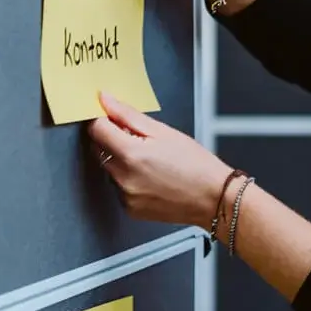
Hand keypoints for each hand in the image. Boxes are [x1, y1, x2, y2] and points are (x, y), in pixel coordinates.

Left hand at [87, 93, 232, 227]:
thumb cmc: (197, 165)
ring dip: (121, 161)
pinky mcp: (130, 209)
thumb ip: (128, 115)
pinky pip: (119, 187)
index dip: (103, 119)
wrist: (214, 198)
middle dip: (112, 140)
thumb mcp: (164, 131)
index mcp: (131, 155)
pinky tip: (151, 178)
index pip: (97, 129)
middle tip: (141, 140)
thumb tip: (106, 101)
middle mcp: (123, 178)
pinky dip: (129, 180)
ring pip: (109, 169)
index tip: (111, 117)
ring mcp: (125, 196)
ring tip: (152, 162)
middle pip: (99, 150)